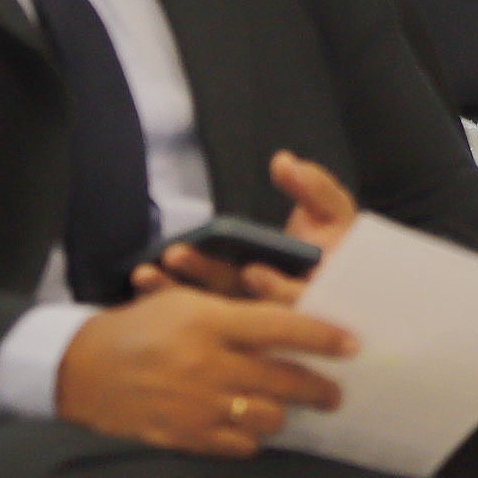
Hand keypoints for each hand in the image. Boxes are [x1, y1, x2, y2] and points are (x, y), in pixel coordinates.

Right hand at [57, 284, 352, 455]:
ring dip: (283, 414)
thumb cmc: (141, 327)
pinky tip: (250, 428)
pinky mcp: (185, 437)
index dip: (324, 337)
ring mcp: (197, 405)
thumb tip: (294, 323)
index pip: (282, 328)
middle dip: (320, 389)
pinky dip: (251, 438)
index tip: (352, 346)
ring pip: (268, 419)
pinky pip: (239, 446)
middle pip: (285, 380)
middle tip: (334, 393)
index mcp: (210, 322)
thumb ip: (237, 314)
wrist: (81, 370)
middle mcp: (208, 365)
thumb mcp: (187, 303)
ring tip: (287, 410)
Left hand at [141, 151, 362, 305]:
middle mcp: (274, 309)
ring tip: (145, 272)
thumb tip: (284, 162)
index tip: (254, 271)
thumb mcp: (334, 213)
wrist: (330, 281)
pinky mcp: (220, 315)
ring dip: (176, 291)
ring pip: (210, 308)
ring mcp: (243, 315)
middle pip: (243, 305)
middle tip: (177, 255)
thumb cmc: (334, 240)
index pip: (295, 299)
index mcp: (311, 289)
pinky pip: (192, 306)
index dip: (276, 288)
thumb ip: (316, 189)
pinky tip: (143, 278)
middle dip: (209, 278)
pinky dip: (167, 292)